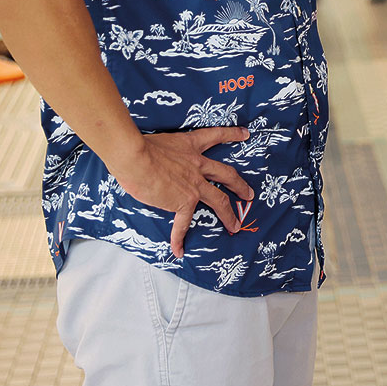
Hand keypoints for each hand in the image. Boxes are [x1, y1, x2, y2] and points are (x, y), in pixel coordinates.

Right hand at [104, 127, 255, 257]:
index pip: (215, 136)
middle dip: (240, 185)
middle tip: (250, 194)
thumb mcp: (159, 142)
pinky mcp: (184, 201)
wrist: (136, 158)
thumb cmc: (140, 146)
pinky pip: (183, 224)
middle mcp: (197, 165)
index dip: (232, 134)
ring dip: (229, 214)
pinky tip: (179, 250)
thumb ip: (163, 153)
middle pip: (227, 174)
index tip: (245, 134)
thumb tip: (152, 161)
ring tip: (236, 225)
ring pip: (219, 200)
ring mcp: (194, 185)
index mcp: (190, 146)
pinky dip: (179, 238)